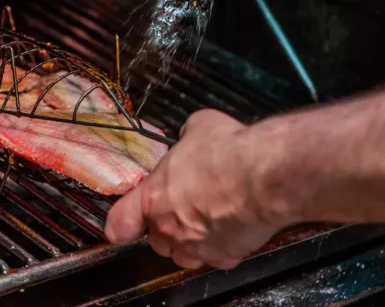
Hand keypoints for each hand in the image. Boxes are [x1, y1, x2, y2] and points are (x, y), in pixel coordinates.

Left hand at [104, 110, 287, 269]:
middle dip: (165, 226)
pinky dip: (222, 246)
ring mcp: (198, 246)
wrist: (265, 176)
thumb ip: (185, 139)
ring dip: (189, 242)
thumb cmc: (228, 151)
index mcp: (153, 197)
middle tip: (182, 206)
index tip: (124, 225)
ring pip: (184, 255)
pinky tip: (232, 225)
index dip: (121, 225)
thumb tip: (190, 139)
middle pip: (156, 240)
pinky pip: (217, 257)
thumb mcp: (197, 128)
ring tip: (205, 219)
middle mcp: (170, 228)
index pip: (120, 223)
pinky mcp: (226, 256)